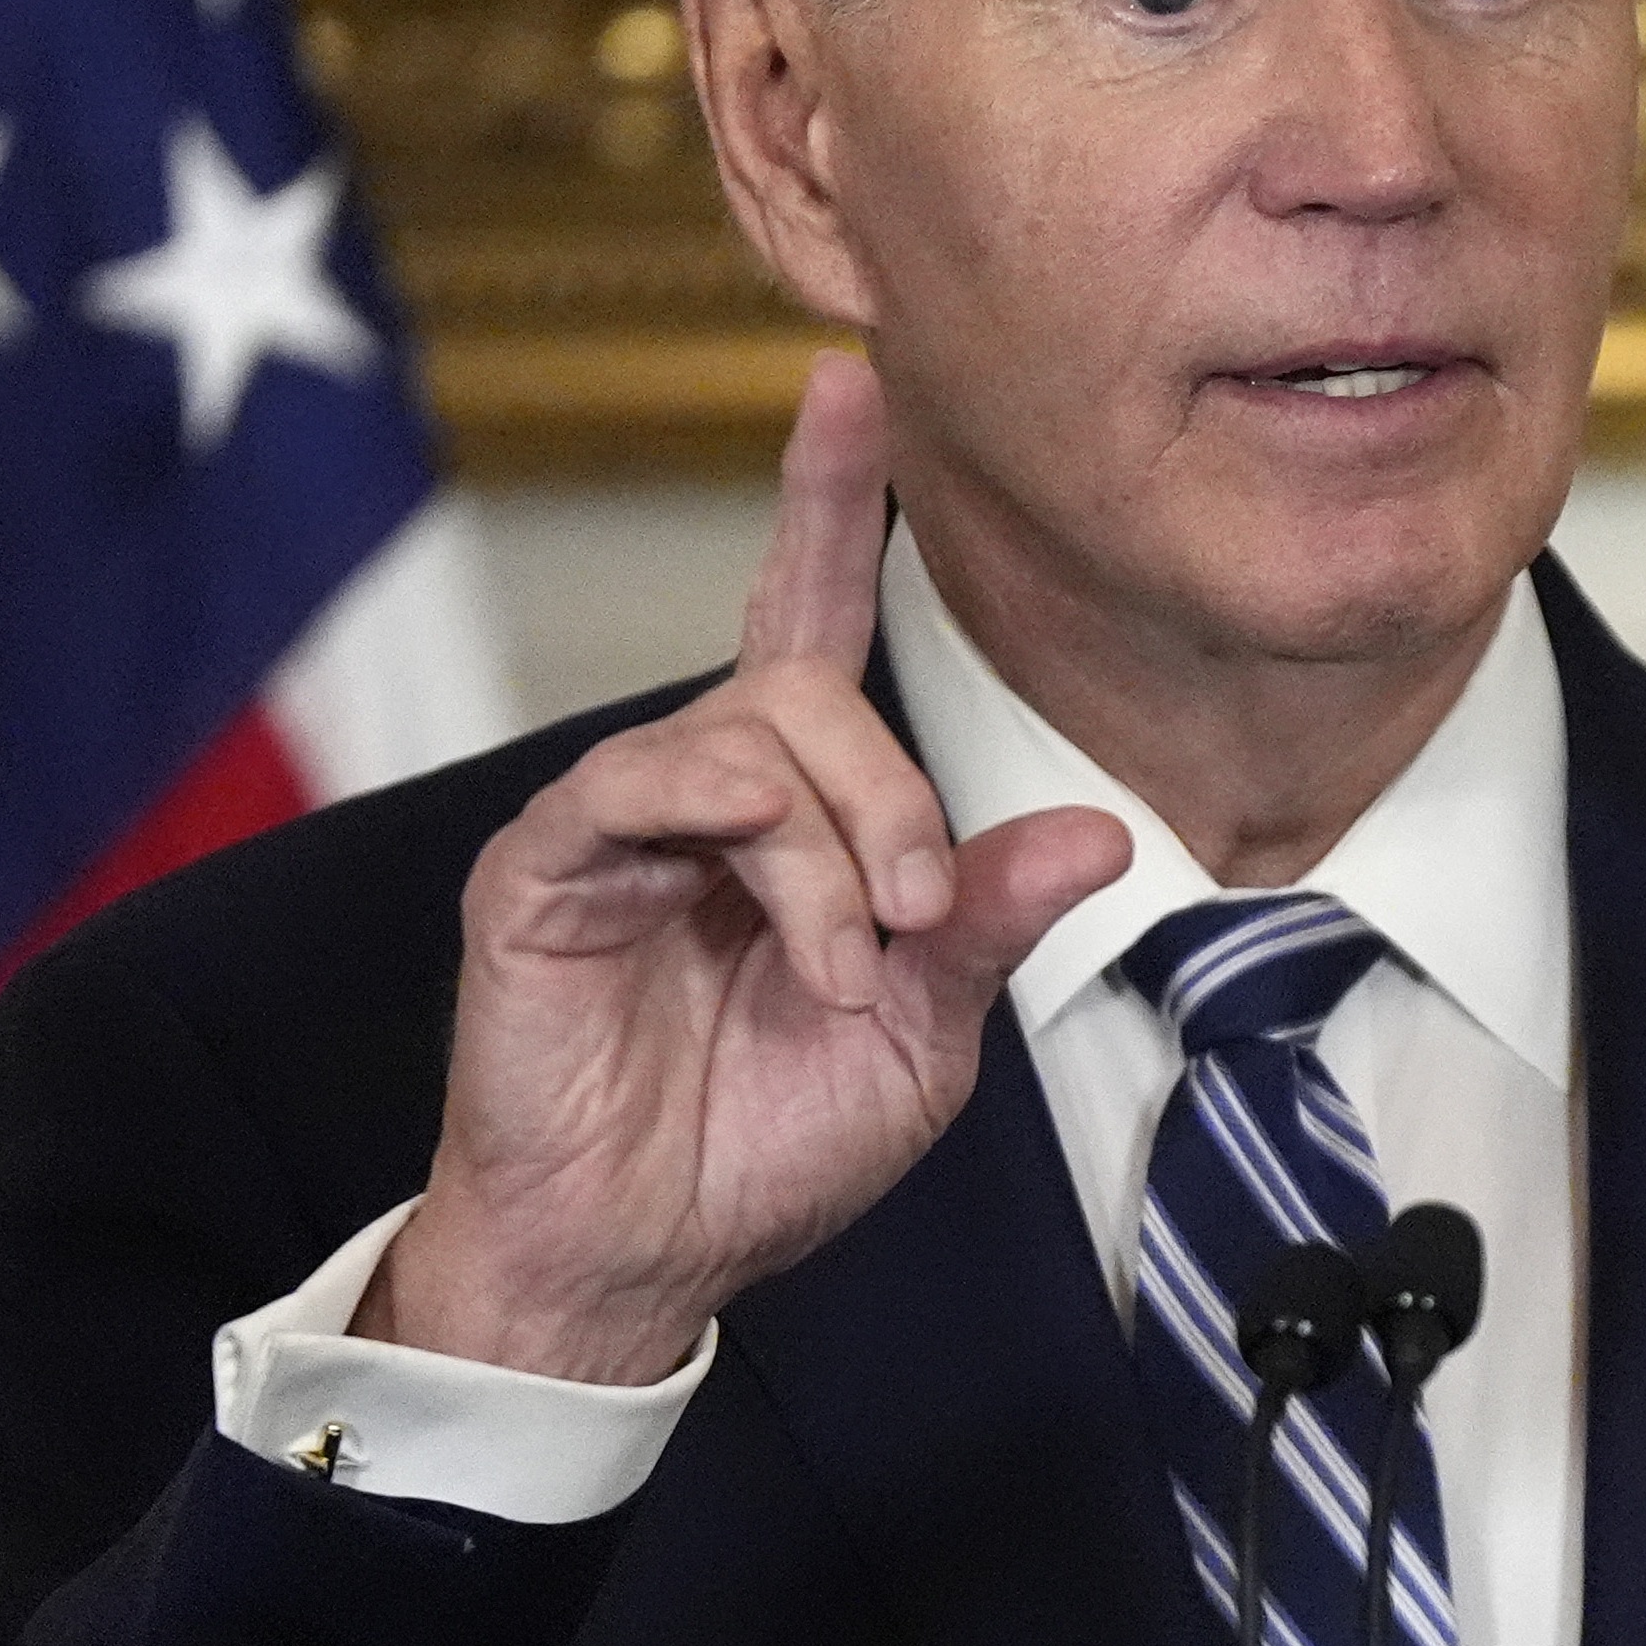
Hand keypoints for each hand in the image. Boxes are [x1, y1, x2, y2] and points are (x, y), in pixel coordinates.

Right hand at [363, 354, 1128, 1382]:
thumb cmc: (764, 1145)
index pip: (811, 626)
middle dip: (896, 789)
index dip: (828, 507)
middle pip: (809, 686)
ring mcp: (617, 823)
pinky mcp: (543, 868)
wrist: (642, 1257)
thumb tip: (1102, 831)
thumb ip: (989, 924)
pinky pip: (643, 784)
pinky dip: (749, 844)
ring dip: (836, 840)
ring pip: (747, 732)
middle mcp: (702, 794)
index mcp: (792, 818)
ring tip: (858, 956)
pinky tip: (790, 927)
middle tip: (925, 911)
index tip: (849, 388)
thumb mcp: (925, 1038)